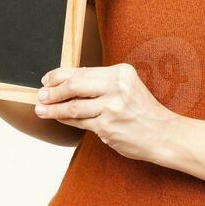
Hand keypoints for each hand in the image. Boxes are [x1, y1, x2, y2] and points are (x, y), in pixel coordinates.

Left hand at [34, 63, 181, 161]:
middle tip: (41, 95)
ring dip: (53, 109)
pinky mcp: (107, 128)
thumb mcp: (127, 86)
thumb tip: (67, 82)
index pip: (82, 71)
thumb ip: (101, 82)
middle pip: (74, 86)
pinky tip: (59, 118)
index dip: (59, 75)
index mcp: (122, 72)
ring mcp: (112, 109)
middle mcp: (117, 88)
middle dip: (53, 91)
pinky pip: (79, 123)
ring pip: (73, 107)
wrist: (163, 135)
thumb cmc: (143, 111)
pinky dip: (66, 120)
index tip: (47, 79)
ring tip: (42, 109)